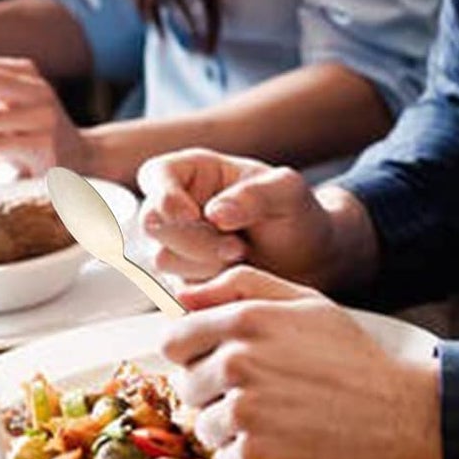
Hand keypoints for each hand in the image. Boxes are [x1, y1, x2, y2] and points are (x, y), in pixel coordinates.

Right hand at [135, 148, 336, 285]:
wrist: (308, 262)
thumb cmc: (297, 216)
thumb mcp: (289, 194)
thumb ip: (256, 195)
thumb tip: (216, 213)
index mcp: (193, 172)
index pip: (155, 174)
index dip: (164, 195)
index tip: (192, 214)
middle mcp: (176, 206)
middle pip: (151, 222)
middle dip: (193, 240)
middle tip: (237, 248)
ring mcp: (175, 243)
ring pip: (161, 258)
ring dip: (204, 264)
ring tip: (241, 258)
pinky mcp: (181, 277)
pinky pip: (176, 286)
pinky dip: (206, 287)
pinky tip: (233, 277)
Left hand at [158, 266, 441, 458]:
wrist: (410, 417)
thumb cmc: (357, 360)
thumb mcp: (305, 302)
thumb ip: (239, 287)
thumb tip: (183, 295)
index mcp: (242, 321)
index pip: (172, 342)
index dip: (192, 357)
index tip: (219, 368)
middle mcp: (235, 362)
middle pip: (187, 385)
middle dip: (215, 394)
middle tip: (264, 398)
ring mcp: (244, 410)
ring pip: (205, 425)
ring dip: (234, 430)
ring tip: (280, 423)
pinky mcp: (256, 455)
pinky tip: (288, 447)